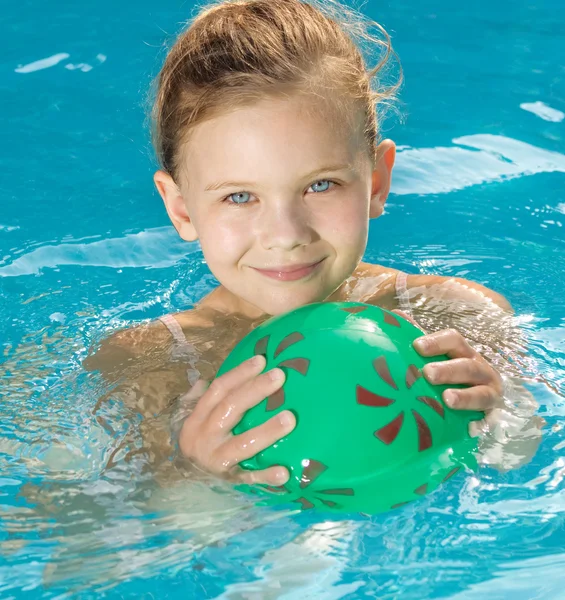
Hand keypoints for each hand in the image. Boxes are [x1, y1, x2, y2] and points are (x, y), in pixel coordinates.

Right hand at [176, 355, 295, 484]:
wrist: (181, 485)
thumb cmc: (196, 443)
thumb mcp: (188, 420)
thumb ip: (197, 399)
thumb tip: (204, 380)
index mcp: (198, 418)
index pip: (219, 390)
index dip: (239, 374)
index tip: (262, 360)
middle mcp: (205, 437)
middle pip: (230, 409)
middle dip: (255, 391)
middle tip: (280, 376)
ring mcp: (217, 460)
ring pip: (243, 444)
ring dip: (267, 431)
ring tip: (291, 418)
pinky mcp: (230, 481)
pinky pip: (249, 478)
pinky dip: (266, 476)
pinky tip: (284, 472)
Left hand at [393, 311, 502, 436]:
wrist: (471, 401)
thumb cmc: (445, 372)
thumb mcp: (434, 355)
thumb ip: (417, 338)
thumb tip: (395, 316)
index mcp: (462, 352)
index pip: (453, 340)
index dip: (436, 342)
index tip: (416, 347)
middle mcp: (479, 369)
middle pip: (467, 366)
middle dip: (448, 370)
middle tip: (427, 373)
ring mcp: (488, 392)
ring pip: (481, 393)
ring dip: (466, 396)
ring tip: (447, 399)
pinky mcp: (491, 415)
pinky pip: (489, 421)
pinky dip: (481, 424)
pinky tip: (469, 428)